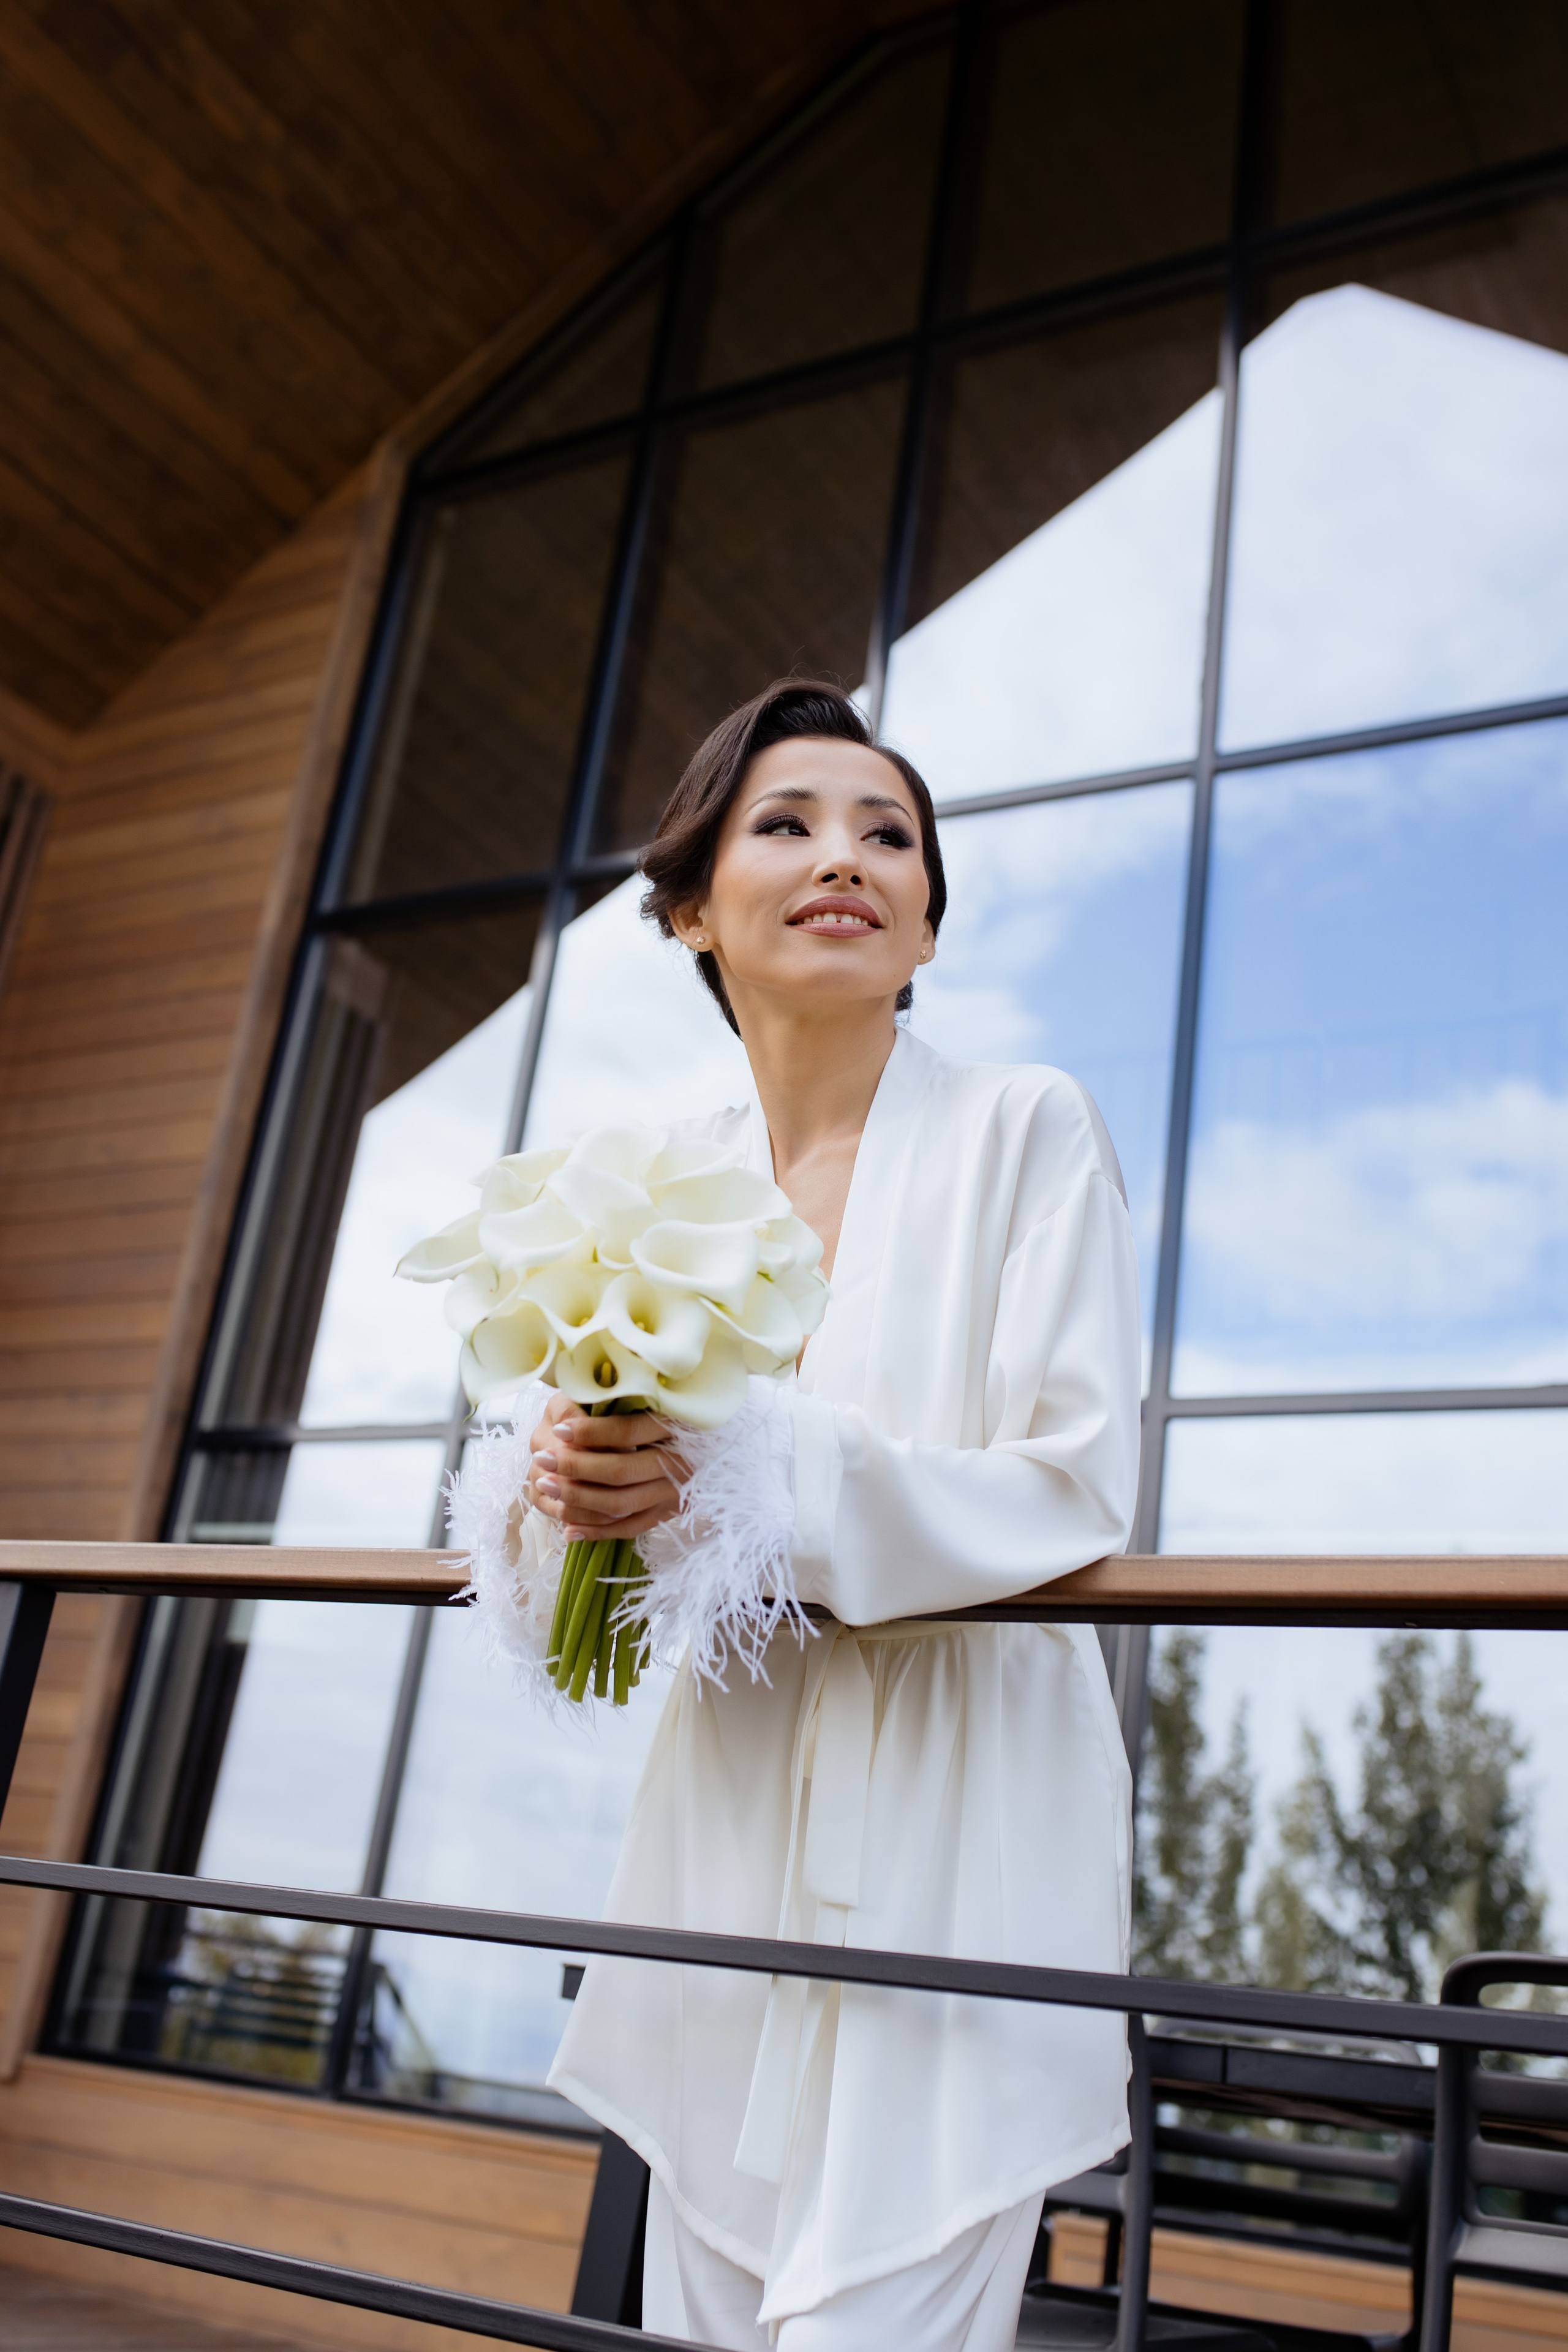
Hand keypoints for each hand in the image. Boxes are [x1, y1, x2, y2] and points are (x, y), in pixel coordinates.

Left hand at [525, 1391, 682, 1542]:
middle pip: (620, 1471)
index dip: (591, 1431)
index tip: (559, 1429)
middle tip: (542, 1458)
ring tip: (545, 1485)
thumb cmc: (669, 1415)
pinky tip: (568, 1529)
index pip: (628, 1431)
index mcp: (677, 1427)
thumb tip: (570, 1416)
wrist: (713, 1449)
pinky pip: (629, 1529)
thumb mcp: (653, 1402)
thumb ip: (618, 1404)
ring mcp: (675, 1494)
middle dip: (575, 1466)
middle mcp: (680, 1463)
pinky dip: (597, 1531)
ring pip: (620, 1505)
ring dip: (578, 1499)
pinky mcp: (668, 1515)